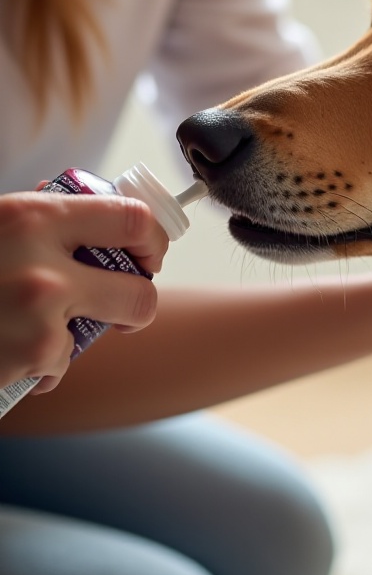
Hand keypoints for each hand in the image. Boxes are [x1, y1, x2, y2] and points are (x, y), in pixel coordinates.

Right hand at [0, 191, 168, 392]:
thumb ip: (39, 221)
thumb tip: (96, 207)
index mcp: (33, 217)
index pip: (133, 218)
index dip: (153, 238)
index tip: (149, 252)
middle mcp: (42, 267)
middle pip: (141, 294)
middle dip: (137, 305)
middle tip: (123, 307)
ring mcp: (36, 319)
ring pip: (95, 336)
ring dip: (70, 338)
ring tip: (26, 328)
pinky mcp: (24, 362)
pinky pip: (56, 367)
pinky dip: (37, 367)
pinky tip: (3, 352)